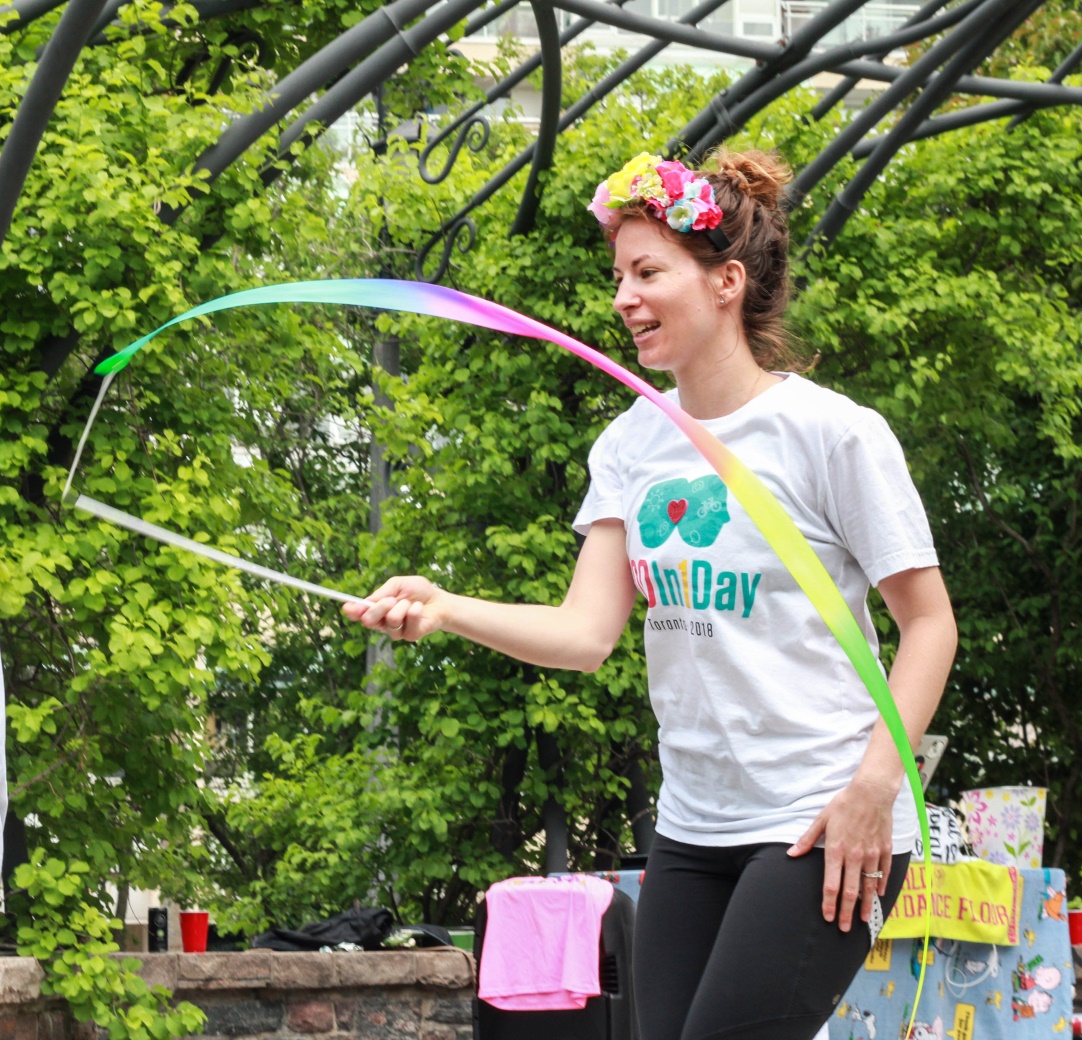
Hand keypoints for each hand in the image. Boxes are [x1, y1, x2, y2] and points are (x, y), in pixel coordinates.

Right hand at [341, 576, 445, 640]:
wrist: (439, 600)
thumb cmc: (418, 591)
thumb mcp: (398, 584)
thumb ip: (382, 592)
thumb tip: (367, 601)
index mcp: (378, 609)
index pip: (359, 614)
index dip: (352, 611)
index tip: (348, 607)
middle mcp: (383, 622)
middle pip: (368, 621)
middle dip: (378, 608)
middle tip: (390, 600)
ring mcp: (396, 631)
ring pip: (390, 621)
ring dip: (401, 607)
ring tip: (410, 603)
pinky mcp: (410, 636)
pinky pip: (407, 623)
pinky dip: (414, 611)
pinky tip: (419, 608)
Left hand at [787, 777, 895, 932]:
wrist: (871, 792)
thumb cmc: (844, 804)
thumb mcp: (821, 820)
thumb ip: (807, 840)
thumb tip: (791, 854)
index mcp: (837, 850)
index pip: (831, 884)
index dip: (829, 903)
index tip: (827, 917)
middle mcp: (855, 857)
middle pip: (850, 891)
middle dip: (845, 913)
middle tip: (843, 929)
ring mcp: (872, 855)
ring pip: (869, 887)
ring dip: (864, 905)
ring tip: (861, 920)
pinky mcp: (885, 850)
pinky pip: (884, 873)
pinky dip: (880, 886)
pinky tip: (877, 896)